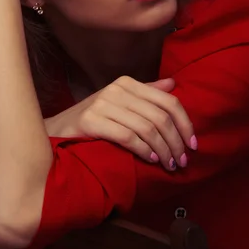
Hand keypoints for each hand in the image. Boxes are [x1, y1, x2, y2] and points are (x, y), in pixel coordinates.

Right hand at [45, 77, 195, 170]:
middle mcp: (116, 89)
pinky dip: (143, 150)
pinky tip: (150, 160)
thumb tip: (172, 84)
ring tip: (168, 165)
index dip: (185, 124)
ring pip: (147, 128)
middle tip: (181, 161)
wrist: (56, 131)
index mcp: (127, 83)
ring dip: (163, 150)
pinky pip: (128, 137)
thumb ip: (146, 94)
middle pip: (160, 117)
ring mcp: (102, 104)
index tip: (193, 144)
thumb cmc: (92, 120)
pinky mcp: (91, 121)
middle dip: (176, 142)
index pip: (168, 101)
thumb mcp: (120, 103)